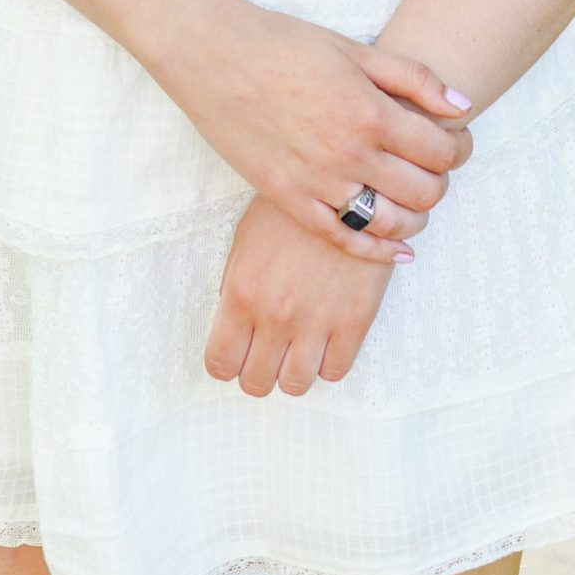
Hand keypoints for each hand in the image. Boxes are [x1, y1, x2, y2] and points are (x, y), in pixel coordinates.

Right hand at [156, 0, 473, 257]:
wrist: (215, 56)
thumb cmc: (283, 44)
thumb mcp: (354, 49)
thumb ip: (413, 77)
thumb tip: (464, 106)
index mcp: (370, 112)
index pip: (441, 150)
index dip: (461, 148)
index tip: (458, 140)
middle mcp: (349, 155)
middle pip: (423, 191)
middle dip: (442, 181)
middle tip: (438, 166)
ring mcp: (318, 183)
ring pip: (390, 224)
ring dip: (417, 219)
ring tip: (417, 201)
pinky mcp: (289, 199)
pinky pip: (343, 239)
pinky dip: (377, 251)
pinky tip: (395, 249)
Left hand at [205, 192, 400, 396]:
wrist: (346, 189)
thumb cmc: (290, 211)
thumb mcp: (246, 240)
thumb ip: (235, 288)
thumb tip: (232, 328)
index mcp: (243, 293)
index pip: (220, 363)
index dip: (225, 364)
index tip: (234, 356)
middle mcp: (276, 316)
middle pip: (256, 383)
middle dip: (256, 372)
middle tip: (266, 353)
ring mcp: (316, 323)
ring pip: (295, 386)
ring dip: (291, 372)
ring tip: (296, 349)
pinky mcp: (354, 323)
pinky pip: (335, 373)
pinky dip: (327, 363)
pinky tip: (325, 340)